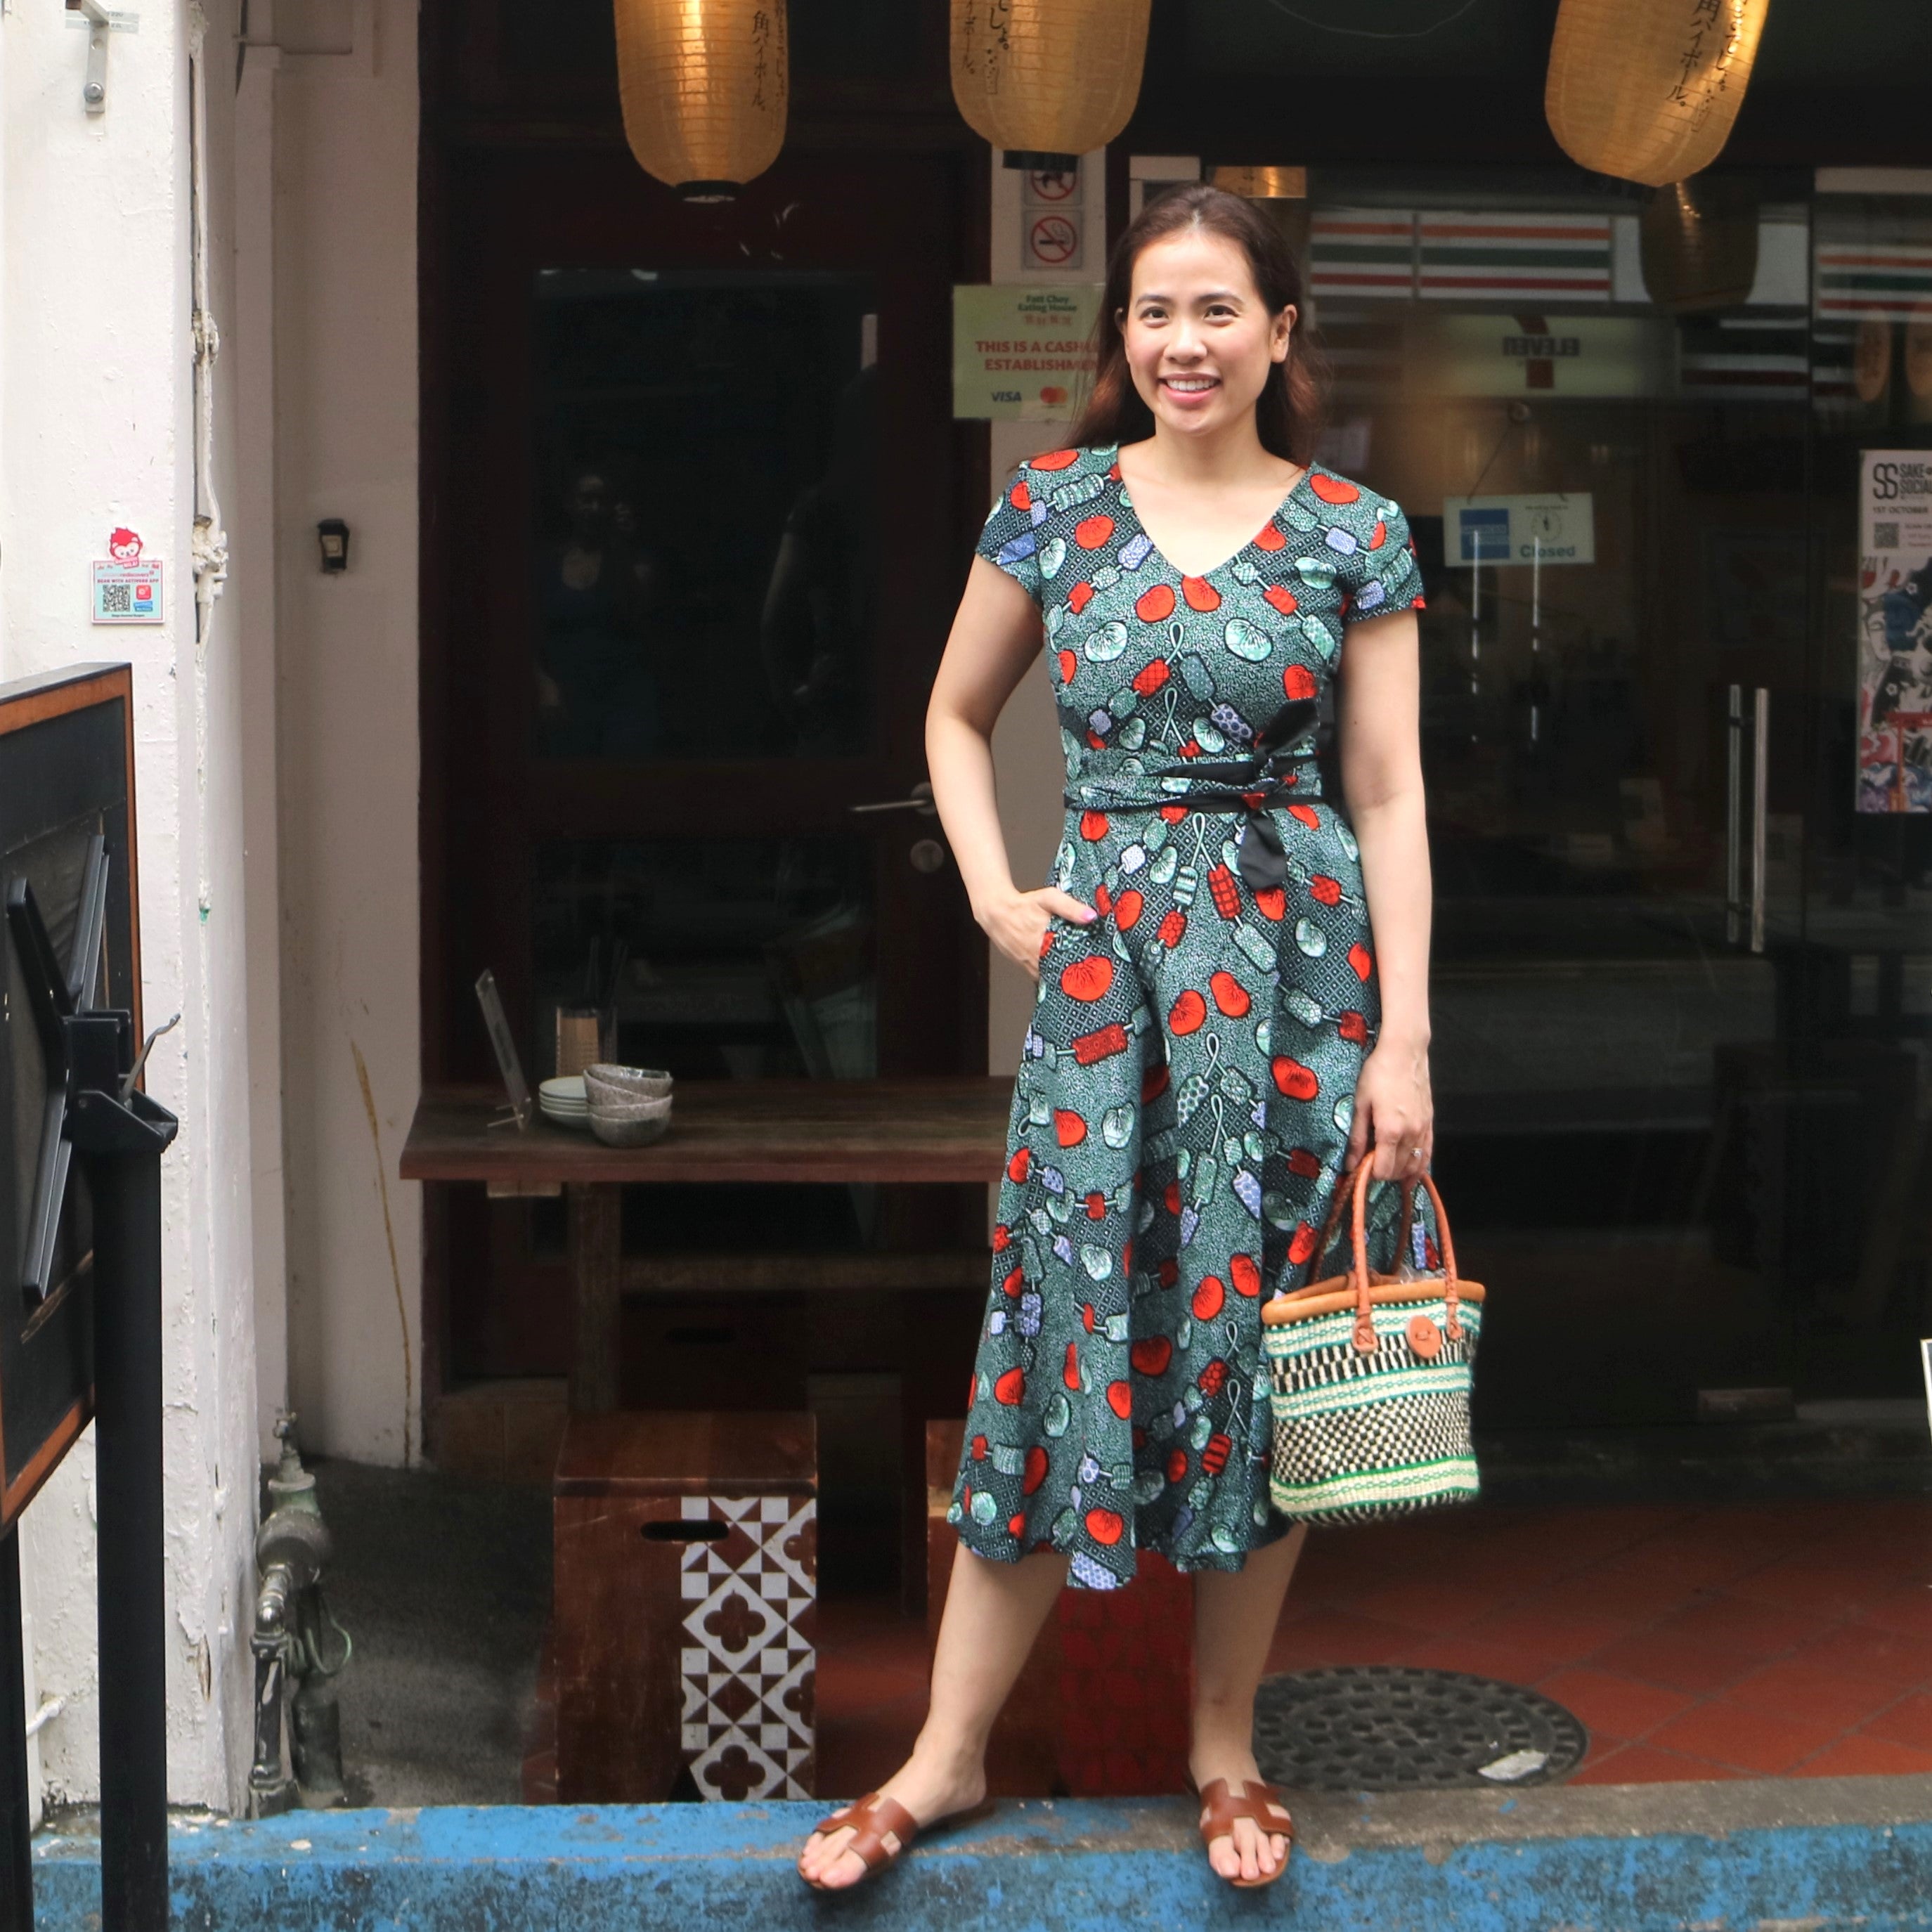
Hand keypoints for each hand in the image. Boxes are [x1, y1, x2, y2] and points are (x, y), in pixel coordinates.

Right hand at [978, 886, 1097, 979]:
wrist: (996, 913)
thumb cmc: (1024, 905)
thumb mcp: (1048, 898)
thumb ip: (1070, 907)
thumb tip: (1091, 917)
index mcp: (1045, 940)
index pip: (1072, 959)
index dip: (1087, 963)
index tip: (1100, 965)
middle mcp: (1037, 957)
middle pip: (1065, 971)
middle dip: (1080, 972)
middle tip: (1097, 973)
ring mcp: (1032, 966)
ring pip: (1054, 977)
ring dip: (1067, 977)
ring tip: (1085, 976)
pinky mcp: (1027, 969)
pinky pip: (1045, 977)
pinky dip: (1055, 976)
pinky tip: (1066, 973)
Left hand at [1345, 1033, 1432, 1180]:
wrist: (1405, 1053)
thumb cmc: (1378, 1074)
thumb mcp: (1360, 1103)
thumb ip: (1357, 1137)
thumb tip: (1350, 1165)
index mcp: (1390, 1131)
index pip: (1383, 1170)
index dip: (1369, 1174)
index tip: (1359, 1169)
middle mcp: (1410, 1134)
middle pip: (1398, 1170)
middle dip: (1383, 1174)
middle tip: (1369, 1166)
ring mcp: (1423, 1129)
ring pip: (1415, 1165)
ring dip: (1401, 1173)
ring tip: (1387, 1173)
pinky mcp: (1430, 1123)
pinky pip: (1428, 1152)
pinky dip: (1420, 1165)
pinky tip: (1412, 1172)